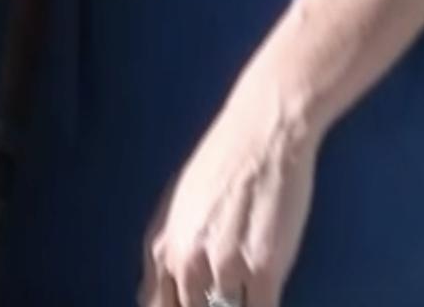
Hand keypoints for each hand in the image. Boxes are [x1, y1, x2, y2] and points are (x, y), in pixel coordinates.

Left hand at [139, 88, 317, 306]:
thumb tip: (155, 291)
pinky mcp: (264, 267)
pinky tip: (268, 293)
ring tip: (248, 288)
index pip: (155, 306)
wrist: (262, 134)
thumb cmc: (223, 164)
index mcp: (163, 248)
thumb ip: (169, 251)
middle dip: (209, 306)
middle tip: (226, 294)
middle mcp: (186, 261)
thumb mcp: (178, 207)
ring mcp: (224, 266)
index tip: (193, 303)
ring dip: (238, 303)